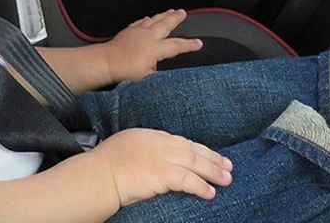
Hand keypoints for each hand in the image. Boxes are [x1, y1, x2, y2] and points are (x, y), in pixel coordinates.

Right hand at [95, 128, 232, 206]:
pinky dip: (201, 186)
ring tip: (226, 179)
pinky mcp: (163, 174)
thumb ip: (144, 149)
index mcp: (150, 135)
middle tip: (228, 166)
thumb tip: (153, 159)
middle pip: (192, 149)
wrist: (101, 173)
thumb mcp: (127, 146)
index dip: (198, 149)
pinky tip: (210, 193)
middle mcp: (159, 143)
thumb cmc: (107, 163)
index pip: (181, 141)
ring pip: (195, 162)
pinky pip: (188, 180)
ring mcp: (162, 157)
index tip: (210, 154)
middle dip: (212, 158)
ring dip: (213, 172)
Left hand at [105, 9, 201, 82]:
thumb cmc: (127, 72)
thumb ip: (158, 73)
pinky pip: (142, 21)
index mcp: (156, 48)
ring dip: (163, 15)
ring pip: (154, 19)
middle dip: (176, 18)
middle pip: (165, 24)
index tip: (199, 43)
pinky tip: (149, 18)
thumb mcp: (147, 78)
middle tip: (183, 12)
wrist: (106, 61)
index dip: (189, 45)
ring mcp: (138, 31)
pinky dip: (148, 19)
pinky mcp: (128, 30)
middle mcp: (149, 36)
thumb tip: (162, 68)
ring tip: (171, 10)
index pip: (177, 46)